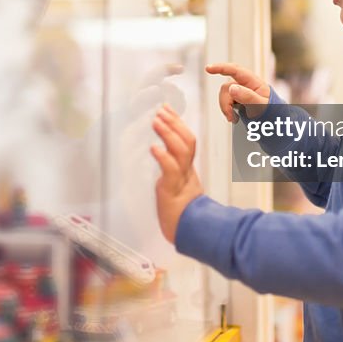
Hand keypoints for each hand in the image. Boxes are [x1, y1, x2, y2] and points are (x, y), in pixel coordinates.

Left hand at [151, 104, 203, 243]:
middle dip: (174, 123)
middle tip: (161, 109)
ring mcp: (181, 180)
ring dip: (168, 134)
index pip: (187, 140)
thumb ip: (172, 169)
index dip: (178, 123)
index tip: (167, 108)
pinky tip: (153, 148)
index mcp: (188, 169)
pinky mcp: (172, 191)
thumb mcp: (176, 185)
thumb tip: (160, 153)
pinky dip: (163, 157)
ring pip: (181, 152)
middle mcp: (187, 171)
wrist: (187, 233)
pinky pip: (171, 171)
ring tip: (156, 121)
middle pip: (187, 141)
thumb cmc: (181, 212)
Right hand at [206, 63, 269, 122]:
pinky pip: (225, 102)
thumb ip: (247, 96)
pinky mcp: (235, 98)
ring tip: (234, 119)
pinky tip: (233, 117)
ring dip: (226, 108)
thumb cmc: (270, 110)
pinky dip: (227, 110)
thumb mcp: (261, 105)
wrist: (272, 118)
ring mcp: (239, 90)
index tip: (208, 68)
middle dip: (225, 103)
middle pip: (226, 88)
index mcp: (253, 81)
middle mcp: (244, 84)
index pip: (236, 70)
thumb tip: (231, 88)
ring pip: (224, 96)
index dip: (221, 68)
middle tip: (231, 117)